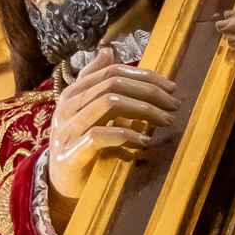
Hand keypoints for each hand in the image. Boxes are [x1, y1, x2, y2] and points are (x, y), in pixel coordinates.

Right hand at [48, 49, 179, 216]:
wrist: (61, 184)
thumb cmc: (79, 146)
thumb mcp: (87, 111)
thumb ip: (96, 83)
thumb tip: (107, 51)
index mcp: (73, 92)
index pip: (112, 72)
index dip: (144, 76)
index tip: (170, 87)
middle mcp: (67, 106)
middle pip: (114, 84)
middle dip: (149, 92)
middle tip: (174, 104)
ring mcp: (67, 128)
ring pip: (109, 103)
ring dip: (144, 110)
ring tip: (165, 120)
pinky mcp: (71, 152)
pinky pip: (100, 136)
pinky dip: (127, 136)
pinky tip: (145, 141)